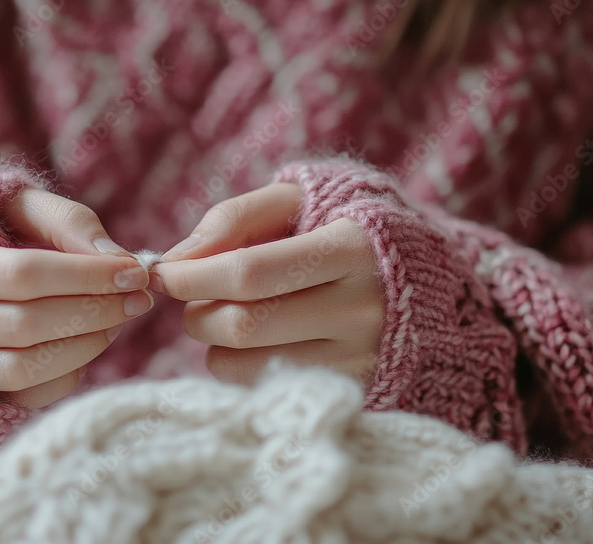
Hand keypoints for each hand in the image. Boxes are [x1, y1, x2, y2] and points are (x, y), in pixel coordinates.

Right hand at [0, 189, 154, 408]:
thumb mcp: (18, 208)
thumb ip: (65, 221)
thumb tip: (114, 254)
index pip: (23, 274)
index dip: (85, 275)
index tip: (134, 271)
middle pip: (25, 323)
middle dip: (94, 310)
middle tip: (137, 300)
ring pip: (21, 367)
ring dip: (83, 346)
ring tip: (116, 323)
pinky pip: (23, 396)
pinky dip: (66, 374)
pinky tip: (87, 346)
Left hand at [152, 183, 382, 384]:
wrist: (429, 281)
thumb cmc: (346, 229)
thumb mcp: (303, 200)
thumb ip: (237, 216)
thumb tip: (180, 255)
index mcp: (352, 248)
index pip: (250, 273)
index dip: (193, 275)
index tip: (163, 272)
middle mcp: (362, 310)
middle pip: (243, 326)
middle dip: (197, 312)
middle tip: (193, 297)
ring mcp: (360, 359)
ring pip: (246, 365)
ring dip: (213, 343)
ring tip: (228, 316)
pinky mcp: (353, 393)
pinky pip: (262, 388)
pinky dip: (238, 366)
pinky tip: (256, 343)